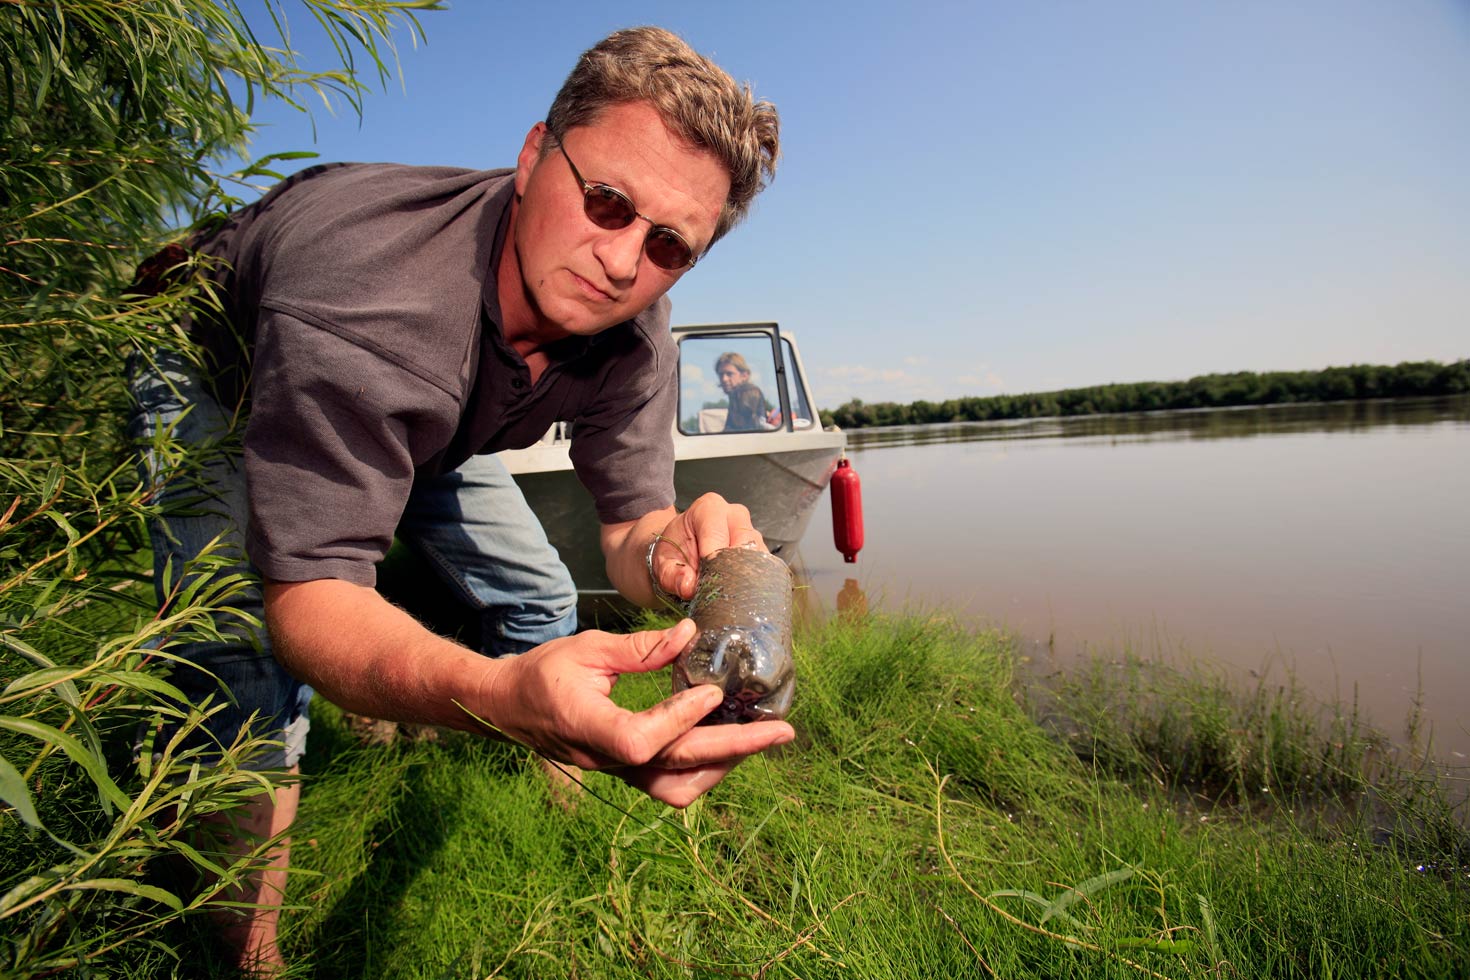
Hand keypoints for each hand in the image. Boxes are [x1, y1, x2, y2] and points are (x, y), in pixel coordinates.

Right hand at [476, 618, 793, 807]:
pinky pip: (671, 781)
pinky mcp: (625, 769)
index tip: (711, 692)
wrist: (506, 706)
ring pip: (678, 789)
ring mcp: (616, 770)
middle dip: (736, 750)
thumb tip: (690, 635)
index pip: (641, 740)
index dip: (679, 720)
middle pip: (678, 771)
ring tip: (759, 739)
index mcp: (589, 729)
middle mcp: (606, 760)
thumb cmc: (540, 673)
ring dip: (723, 766)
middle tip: (782, 730)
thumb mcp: (585, 649)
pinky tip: (728, 741)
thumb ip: (638, 648)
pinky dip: (705, 765)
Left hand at [650, 493, 765, 600]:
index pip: (717, 532)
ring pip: (757, 557)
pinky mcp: (761, 551)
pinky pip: (763, 568)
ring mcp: (752, 533)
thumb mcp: (663, 563)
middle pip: (743, 543)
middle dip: (729, 570)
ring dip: (742, 579)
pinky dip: (750, 583)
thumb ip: (672, 574)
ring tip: (724, 593)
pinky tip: (736, 593)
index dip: (711, 558)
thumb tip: (689, 586)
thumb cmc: (674, 551)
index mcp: (709, 508)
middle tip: (715, 591)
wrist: (682, 552)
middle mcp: (735, 516)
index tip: (704, 580)